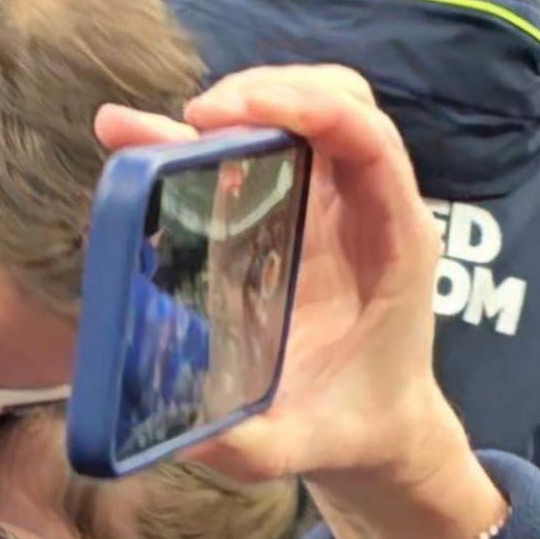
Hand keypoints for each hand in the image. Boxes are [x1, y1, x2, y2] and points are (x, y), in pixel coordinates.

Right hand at [95, 65, 506, 538]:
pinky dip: (214, 135)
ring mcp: (334, 204)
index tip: (219, 120)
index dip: (300, 109)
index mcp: (391, 242)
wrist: (378, 428)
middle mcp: (367, 208)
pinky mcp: (300, 212)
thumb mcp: (302, 447)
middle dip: (263, 91)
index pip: (366, 139)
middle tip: (192, 122)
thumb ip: (252, 447)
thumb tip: (182, 437)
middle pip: (337, 100)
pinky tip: (148, 144)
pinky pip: (267, 148)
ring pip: (302, 110)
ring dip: (236, 103)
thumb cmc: (349, 428)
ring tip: (152, 128)